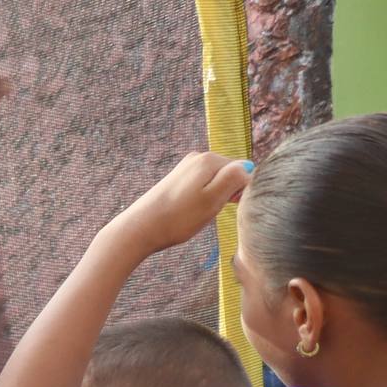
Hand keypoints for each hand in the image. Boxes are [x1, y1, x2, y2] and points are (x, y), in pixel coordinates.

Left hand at [107, 152, 251, 257]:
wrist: (138, 230)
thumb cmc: (177, 218)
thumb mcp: (213, 198)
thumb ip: (234, 178)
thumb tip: (248, 167)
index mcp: (210, 159)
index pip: (244, 171)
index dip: (240, 192)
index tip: (225, 206)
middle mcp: (197, 157)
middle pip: (229, 176)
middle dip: (227, 194)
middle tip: (209, 211)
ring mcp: (185, 168)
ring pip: (216, 183)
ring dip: (214, 199)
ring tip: (197, 212)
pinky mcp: (177, 180)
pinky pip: (202, 188)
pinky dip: (201, 200)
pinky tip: (189, 211)